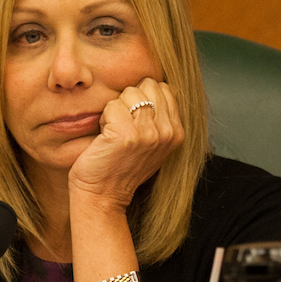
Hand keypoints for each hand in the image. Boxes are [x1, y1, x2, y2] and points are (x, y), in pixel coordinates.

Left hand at [67, 78, 184, 209]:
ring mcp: (149, 133)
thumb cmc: (121, 167)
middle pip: (148, 85)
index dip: (143, 98)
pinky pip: (112, 105)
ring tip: (114, 133)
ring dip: (116, 109)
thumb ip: (161, 117)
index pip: (164, 88)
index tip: (135, 122)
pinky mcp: (127, 135)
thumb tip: (162, 86)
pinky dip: (104, 119)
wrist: (103, 195)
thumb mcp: (153, 144)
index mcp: (177, 132)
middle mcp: (167, 132)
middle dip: (130, 100)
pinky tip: (105, 138)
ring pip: (129, 93)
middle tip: (123, 127)